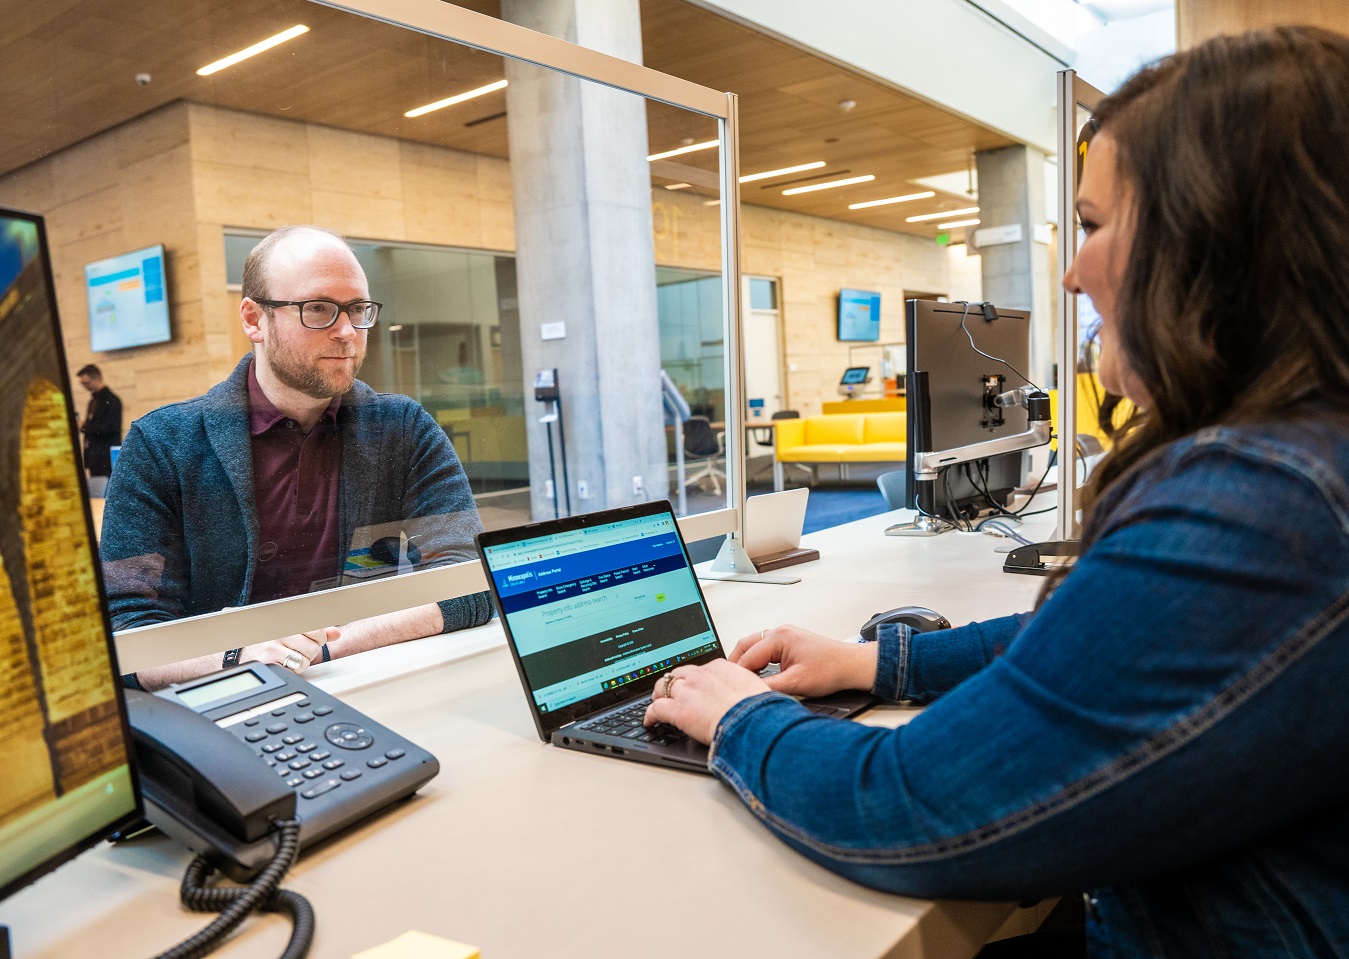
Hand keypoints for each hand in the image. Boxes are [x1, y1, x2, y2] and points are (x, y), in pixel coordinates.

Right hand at [239, 627, 338, 673]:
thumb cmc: (270, 638)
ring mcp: (273, 646)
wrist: (242, 648)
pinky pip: (293, 671)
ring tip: (289, 657)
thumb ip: (316, 630)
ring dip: (300, 663)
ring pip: (304, 661)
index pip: (317, 631)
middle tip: (298, 650)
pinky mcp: (268, 661)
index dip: (319, 638)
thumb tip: (336, 633)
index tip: (312, 639)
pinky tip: (283, 663)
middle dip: (309, 652)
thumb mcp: (292, 629)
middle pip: (313, 648)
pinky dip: (292, 671)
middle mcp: (280, 631)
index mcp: (288, 619)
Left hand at [644, 659, 770, 743]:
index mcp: (720, 667)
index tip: (694, 685)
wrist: (752, 720)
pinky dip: (650, 715)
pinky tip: (650, 721)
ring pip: (663, 687)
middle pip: (679, 674)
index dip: (694, 678)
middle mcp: (700, 676)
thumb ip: (744, 686)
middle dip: (674, 682)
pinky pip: (656, 709)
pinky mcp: (677, 710)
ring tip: (658, 702)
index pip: (700, 669)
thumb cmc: (758, 708)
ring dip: (660, 694)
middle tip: (673, 692)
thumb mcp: (754, 688)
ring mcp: (687, 692)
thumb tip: (749, 693)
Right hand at [730, 625, 877, 697]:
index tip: (731, 687)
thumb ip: (769, 686)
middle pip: (745, 645)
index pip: (747, 656)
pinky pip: (764, 647)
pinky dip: (756, 659)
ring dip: (746, 661)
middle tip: (730, 682)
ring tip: (742, 679)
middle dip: (736, 664)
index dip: (738, 673)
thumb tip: (750, 691)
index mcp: (779, 638)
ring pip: (753, 645)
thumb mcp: (796, 683)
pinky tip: (757, 673)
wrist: (851, 665)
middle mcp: (780, 632)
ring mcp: (784, 635)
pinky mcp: (788, 641)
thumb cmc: (831, 669)